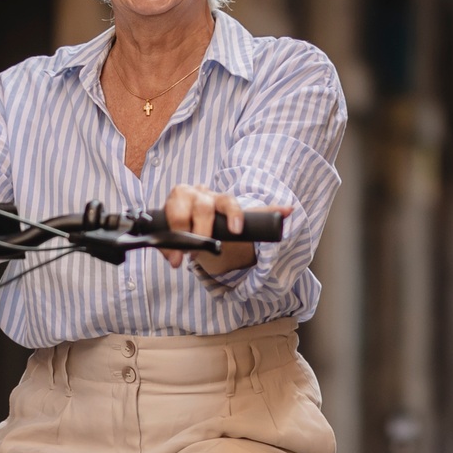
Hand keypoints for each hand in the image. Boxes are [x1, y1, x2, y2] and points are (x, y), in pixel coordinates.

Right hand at [161, 184, 288, 277]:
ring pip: (178, 212)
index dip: (233, 214)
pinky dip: (165, 244)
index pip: (228, 201)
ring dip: (179, 237)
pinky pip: (162, 225)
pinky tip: (170, 256)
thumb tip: (290, 210)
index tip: (236, 231)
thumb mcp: (238, 217)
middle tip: (201, 251)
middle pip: (202, 207)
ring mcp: (179, 200)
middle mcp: (199, 194)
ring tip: (182, 258)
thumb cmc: (218, 218)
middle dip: (201, 231)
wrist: (193, 216)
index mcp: (220, 198)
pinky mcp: (163, 211)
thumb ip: (262, 214)